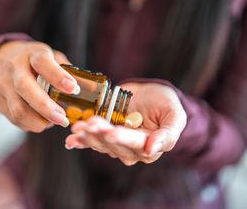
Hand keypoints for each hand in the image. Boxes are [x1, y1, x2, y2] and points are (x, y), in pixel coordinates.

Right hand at [0, 40, 79, 131]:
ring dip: (38, 121)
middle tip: (62, 119)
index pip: (42, 62)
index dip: (58, 76)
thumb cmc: (31, 60)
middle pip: (25, 87)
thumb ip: (65, 70)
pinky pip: (14, 118)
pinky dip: (30, 125)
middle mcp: (14, 68)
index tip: (74, 89)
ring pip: (17, 109)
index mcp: (31, 55)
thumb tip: (89, 88)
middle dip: (45, 106)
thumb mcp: (48, 56)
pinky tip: (42, 123)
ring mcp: (2, 85)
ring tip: (54, 122)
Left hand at [65, 82, 186, 165]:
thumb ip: (168, 134)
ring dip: (87, 136)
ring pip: (100, 143)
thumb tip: (151, 149)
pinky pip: (90, 141)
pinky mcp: (103, 136)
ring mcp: (115, 144)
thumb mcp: (175, 116)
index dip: (122, 138)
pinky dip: (80, 141)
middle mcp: (131, 150)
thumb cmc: (166, 105)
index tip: (111, 132)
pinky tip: (71, 140)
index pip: (135, 143)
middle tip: (89, 123)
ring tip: (78, 127)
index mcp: (150, 147)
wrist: (151, 95)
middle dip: (100, 134)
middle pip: (113, 144)